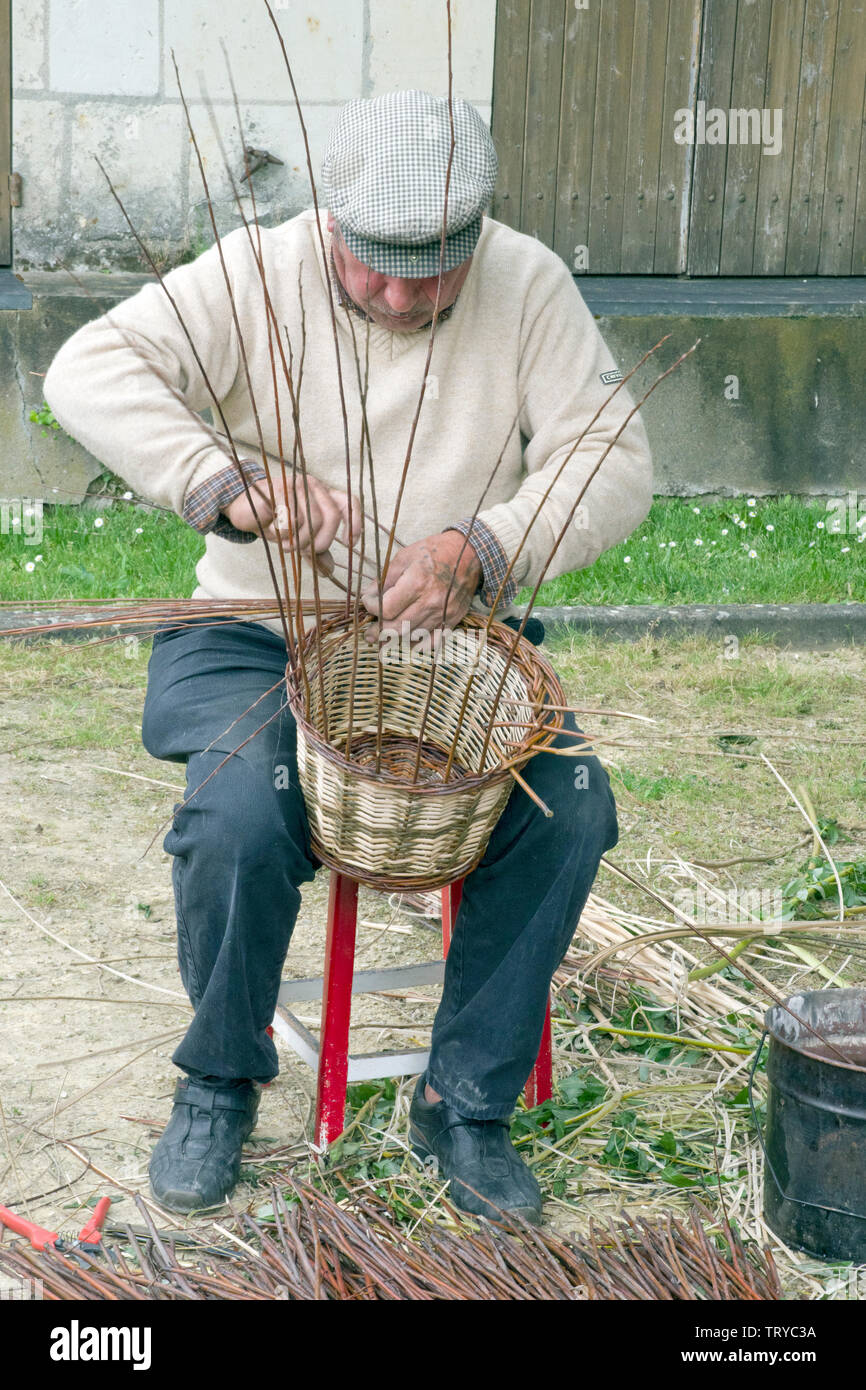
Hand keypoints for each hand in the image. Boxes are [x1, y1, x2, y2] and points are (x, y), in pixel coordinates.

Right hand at [223, 471, 361, 554]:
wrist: (244, 508)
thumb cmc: (274, 521)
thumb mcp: (297, 538)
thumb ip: (313, 550)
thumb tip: (329, 570)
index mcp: (323, 495)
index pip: (349, 503)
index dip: (354, 523)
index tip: (349, 543)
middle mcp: (313, 486)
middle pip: (332, 516)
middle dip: (320, 541)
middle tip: (304, 552)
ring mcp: (297, 485)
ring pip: (312, 520)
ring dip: (299, 541)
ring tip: (286, 545)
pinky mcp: (280, 490)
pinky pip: (292, 519)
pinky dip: (285, 534)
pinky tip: (276, 534)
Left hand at [360, 530, 481, 639]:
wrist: (469, 554)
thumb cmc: (434, 552)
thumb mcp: (405, 556)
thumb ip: (385, 578)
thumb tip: (369, 595)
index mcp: (417, 583)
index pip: (386, 608)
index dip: (371, 608)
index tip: (368, 602)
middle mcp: (431, 602)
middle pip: (397, 627)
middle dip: (378, 632)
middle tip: (368, 633)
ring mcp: (443, 613)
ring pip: (412, 636)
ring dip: (395, 638)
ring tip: (383, 636)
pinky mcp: (452, 620)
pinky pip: (432, 642)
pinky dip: (418, 644)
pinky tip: (408, 640)